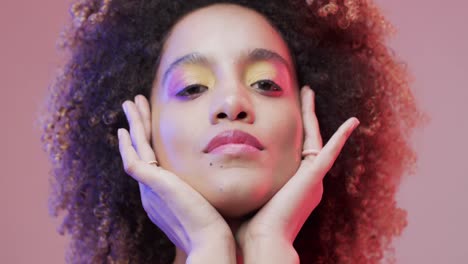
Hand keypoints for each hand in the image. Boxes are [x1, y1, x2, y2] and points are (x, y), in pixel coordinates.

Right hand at [117, 95, 235, 262]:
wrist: (211, 241)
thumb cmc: (217, 225)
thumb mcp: (209, 199)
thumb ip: (208, 186)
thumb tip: (224, 177)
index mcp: (165, 194)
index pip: (153, 160)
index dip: (149, 140)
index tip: (149, 125)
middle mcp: (152, 190)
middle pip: (141, 150)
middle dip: (139, 126)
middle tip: (134, 106)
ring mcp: (150, 188)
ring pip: (136, 148)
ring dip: (134, 124)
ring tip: (131, 103)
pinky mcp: (151, 184)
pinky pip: (134, 157)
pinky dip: (128, 142)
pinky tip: (125, 128)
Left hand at [236, 86, 359, 262]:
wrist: (260, 241)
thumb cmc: (247, 225)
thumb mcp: (244, 194)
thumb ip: (238, 178)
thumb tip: (215, 167)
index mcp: (290, 184)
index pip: (292, 149)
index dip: (289, 129)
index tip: (280, 112)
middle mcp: (305, 180)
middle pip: (305, 139)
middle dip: (303, 116)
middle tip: (302, 94)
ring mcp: (312, 178)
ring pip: (315, 137)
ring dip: (312, 115)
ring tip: (309, 93)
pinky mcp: (315, 177)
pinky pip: (332, 151)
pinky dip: (342, 137)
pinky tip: (353, 122)